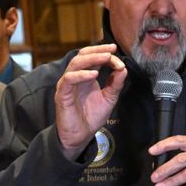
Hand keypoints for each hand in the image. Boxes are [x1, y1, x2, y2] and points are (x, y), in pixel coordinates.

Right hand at [54, 44, 126, 158]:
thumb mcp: (109, 98)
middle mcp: (76, 77)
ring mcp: (68, 84)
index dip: (106, 55)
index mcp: (87, 76)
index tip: (119, 59)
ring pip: (75, 63)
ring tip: (105, 58)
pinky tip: (93, 75)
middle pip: (83, 55)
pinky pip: (68, 79)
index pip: (93, 57)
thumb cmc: (91, 117)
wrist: (80, 135)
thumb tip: (123, 68)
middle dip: (98, 50)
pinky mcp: (62, 94)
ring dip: (91, 58)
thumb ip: (115, 84)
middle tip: (111, 50)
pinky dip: (81, 75)